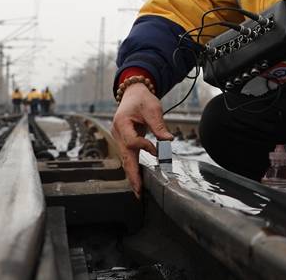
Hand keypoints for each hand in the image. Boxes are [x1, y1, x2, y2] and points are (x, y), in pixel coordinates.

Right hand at [111, 82, 172, 197]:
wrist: (133, 94)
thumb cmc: (142, 99)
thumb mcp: (152, 108)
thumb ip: (159, 125)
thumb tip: (168, 141)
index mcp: (122, 123)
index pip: (132, 142)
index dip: (145, 147)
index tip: (158, 151)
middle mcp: (117, 133)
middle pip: (124, 157)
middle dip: (132, 174)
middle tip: (138, 190)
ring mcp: (119, 138)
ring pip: (125, 160)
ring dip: (132, 175)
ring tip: (138, 191)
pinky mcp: (124, 142)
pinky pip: (128, 157)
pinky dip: (132, 168)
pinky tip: (137, 180)